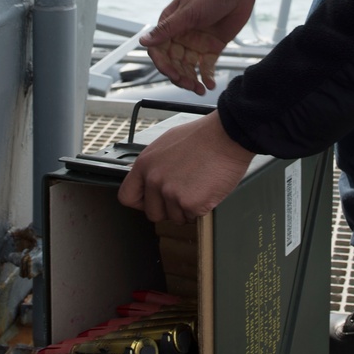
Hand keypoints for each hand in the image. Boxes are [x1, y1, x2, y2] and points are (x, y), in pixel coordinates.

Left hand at [117, 112, 253, 222]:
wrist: (226, 135)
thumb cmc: (202, 136)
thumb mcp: (166, 144)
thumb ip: (154, 165)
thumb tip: (150, 178)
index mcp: (145, 165)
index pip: (127, 196)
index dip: (140, 202)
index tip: (151, 201)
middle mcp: (154, 181)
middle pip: (153, 213)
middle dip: (168, 209)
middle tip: (184, 194)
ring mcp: (171, 194)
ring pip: (175, 217)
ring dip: (187, 209)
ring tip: (199, 187)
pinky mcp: (191, 203)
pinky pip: (194, 216)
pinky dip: (202, 208)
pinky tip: (208, 189)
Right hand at [140, 0, 265, 93]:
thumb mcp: (188, 13)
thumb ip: (167, 29)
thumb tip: (143, 41)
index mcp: (170, 25)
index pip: (160, 51)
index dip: (164, 65)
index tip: (172, 75)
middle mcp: (181, 36)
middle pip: (174, 63)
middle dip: (179, 76)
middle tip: (189, 85)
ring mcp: (196, 43)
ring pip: (188, 68)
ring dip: (192, 80)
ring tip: (200, 90)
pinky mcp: (212, 48)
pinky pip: (206, 67)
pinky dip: (207, 77)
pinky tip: (210, 85)